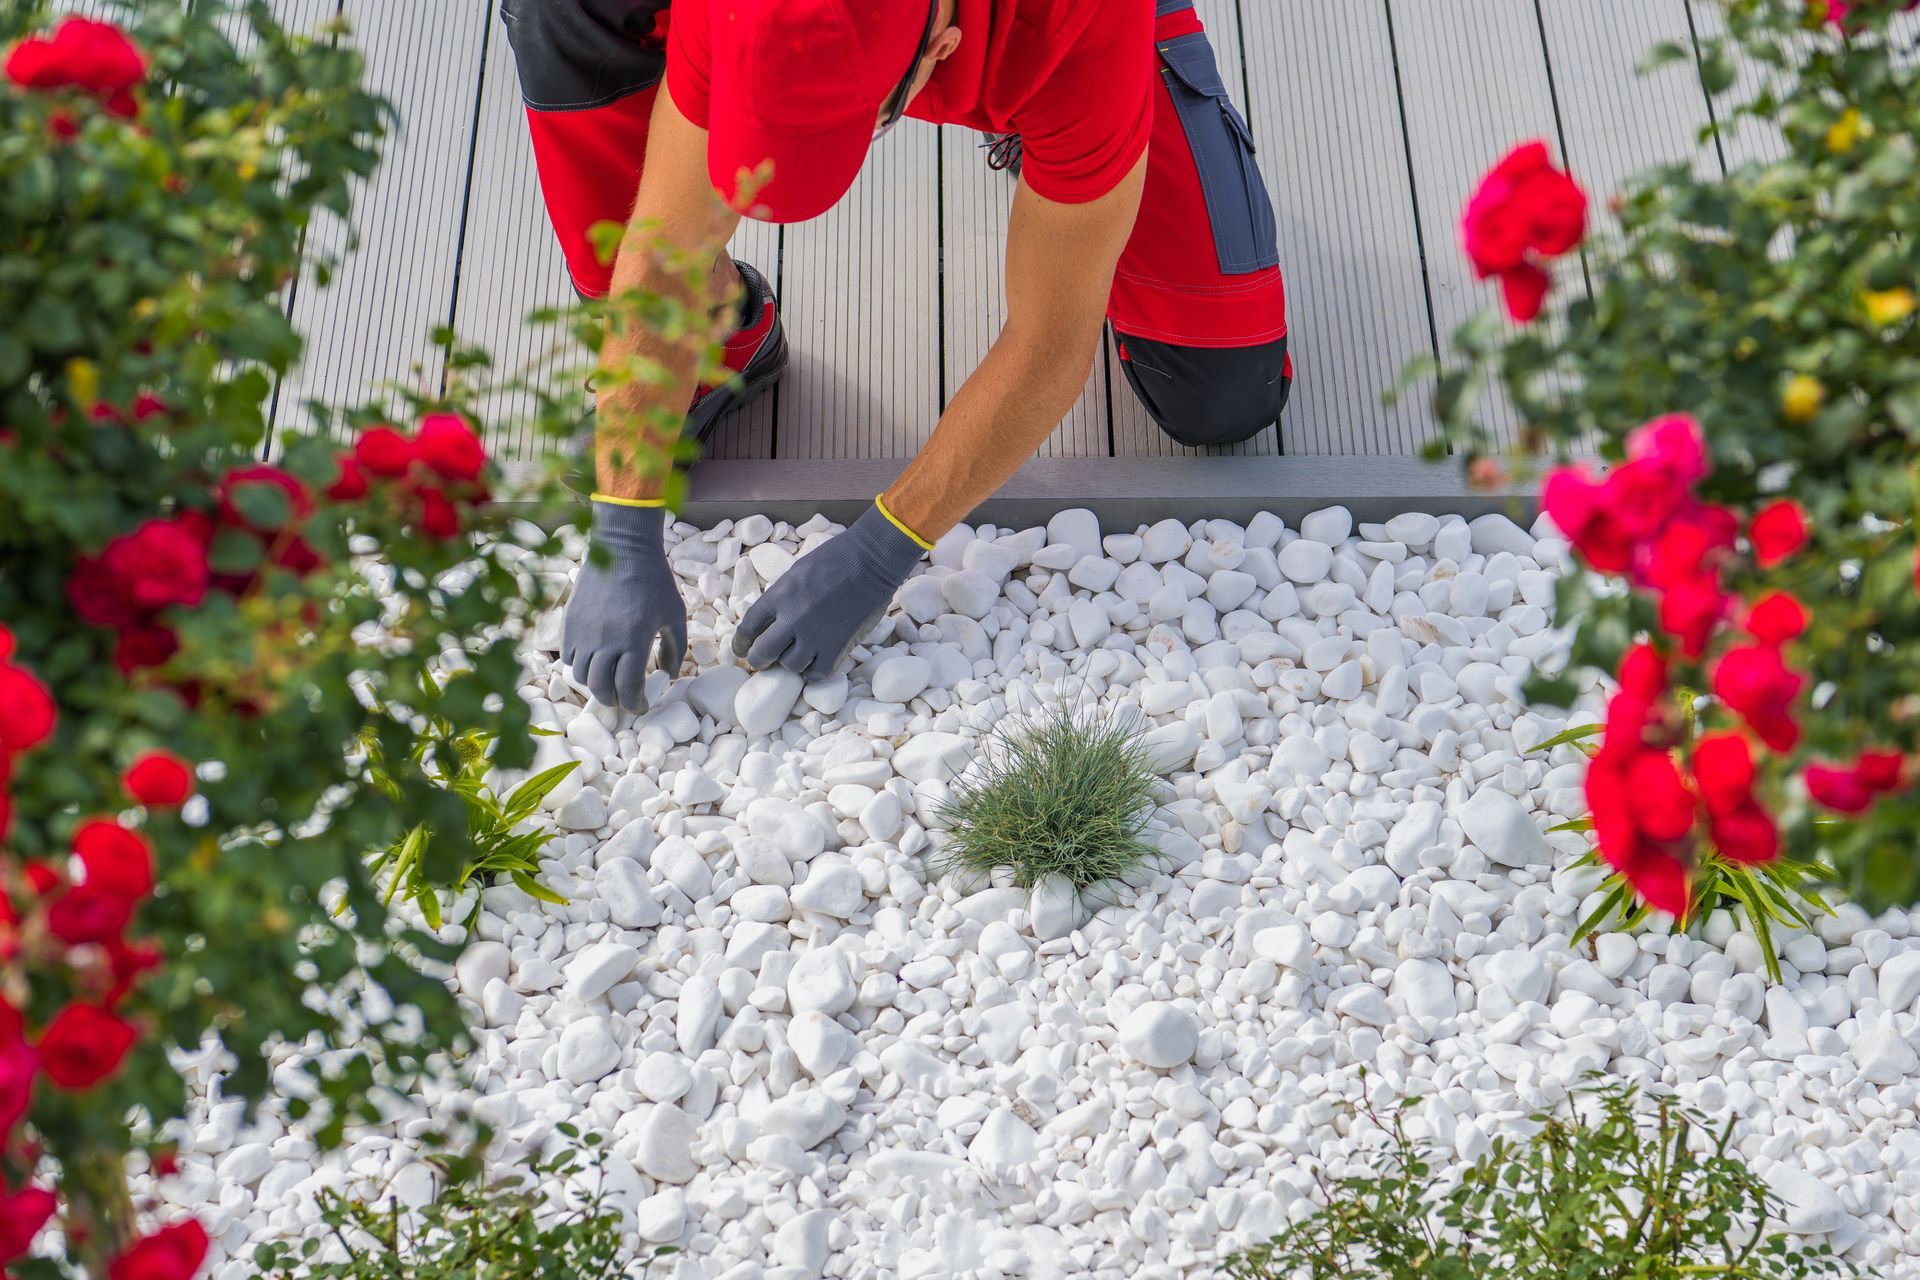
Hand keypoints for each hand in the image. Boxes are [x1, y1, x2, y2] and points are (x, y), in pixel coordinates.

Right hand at [563, 500, 686, 711]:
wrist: (622, 548)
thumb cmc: (654, 581)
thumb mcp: (674, 614)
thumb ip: (675, 648)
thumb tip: (669, 675)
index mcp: (634, 639)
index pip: (628, 687)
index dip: (634, 704)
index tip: (640, 707)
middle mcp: (605, 640)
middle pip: (600, 687)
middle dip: (613, 701)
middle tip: (622, 700)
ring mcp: (583, 631)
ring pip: (580, 675)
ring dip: (594, 684)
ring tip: (607, 681)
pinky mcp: (570, 622)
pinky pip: (568, 656)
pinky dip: (579, 665)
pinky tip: (594, 660)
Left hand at [734, 502, 927, 677]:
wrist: (872, 560)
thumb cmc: (837, 557)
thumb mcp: (797, 571)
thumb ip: (782, 597)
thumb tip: (772, 620)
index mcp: (779, 596)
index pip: (747, 628)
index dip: (741, 644)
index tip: (742, 649)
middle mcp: (792, 618)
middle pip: (762, 654)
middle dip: (760, 660)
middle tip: (765, 661)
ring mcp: (815, 635)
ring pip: (790, 666)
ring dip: (792, 663)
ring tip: (799, 656)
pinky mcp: (838, 647)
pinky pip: (818, 673)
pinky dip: (815, 670)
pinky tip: (818, 661)